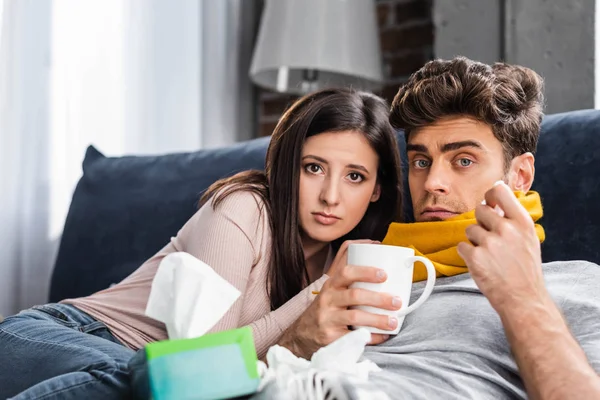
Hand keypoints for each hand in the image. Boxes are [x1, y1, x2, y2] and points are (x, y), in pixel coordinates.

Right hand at [279, 241, 401, 358]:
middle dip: (379, 298)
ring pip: (356, 317)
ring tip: (393, 321)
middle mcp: (327, 300)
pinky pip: (354, 337)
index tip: (384, 274)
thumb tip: (375, 251)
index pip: (346, 272)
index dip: (366, 272)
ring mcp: (328, 319)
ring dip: (378, 319)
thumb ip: (349, 275)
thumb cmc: (326, 308)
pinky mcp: (330, 338)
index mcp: (331, 285)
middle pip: (354, 295)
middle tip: (397, 301)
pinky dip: (372, 337)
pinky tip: (383, 335)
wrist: (303, 334)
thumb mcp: (331, 289)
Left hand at [457, 182, 548, 313]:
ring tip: (490, 256)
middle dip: (481, 222)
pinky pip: (461, 246)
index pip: (500, 191)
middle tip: (491, 240)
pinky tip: (482, 264)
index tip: (489, 202)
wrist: (524, 299)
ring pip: (469, 229)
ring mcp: (490, 243)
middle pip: (479, 209)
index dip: (490, 194)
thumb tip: (495, 194)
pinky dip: (468, 255)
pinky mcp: (475, 256)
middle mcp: (506, 229)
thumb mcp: (528, 239)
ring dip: (475, 241)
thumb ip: (512, 218)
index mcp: (522, 222)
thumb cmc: (525, 269)